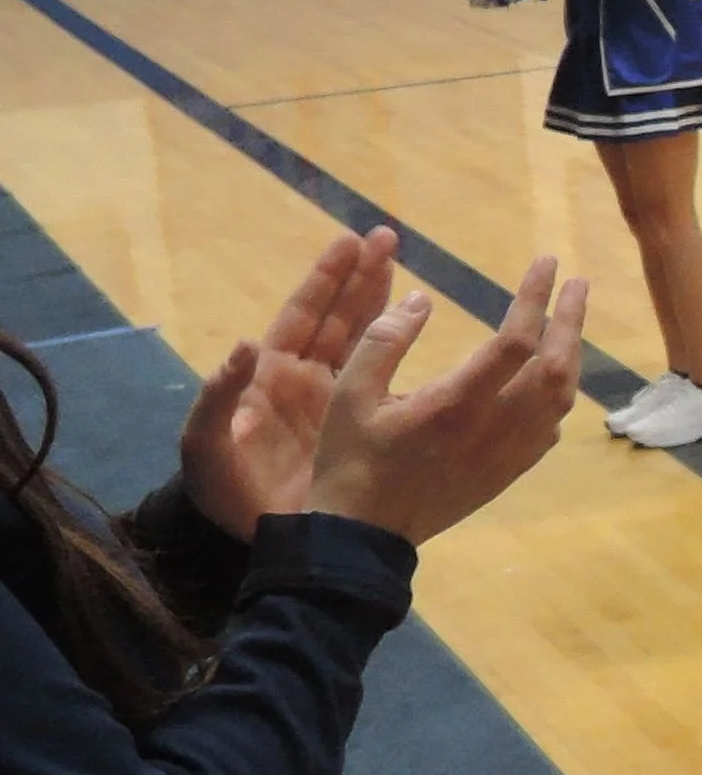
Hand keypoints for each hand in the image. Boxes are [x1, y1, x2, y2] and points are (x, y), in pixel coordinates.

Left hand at [181, 228, 400, 541]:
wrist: (248, 536)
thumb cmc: (219, 488)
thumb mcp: (206, 444)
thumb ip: (219, 396)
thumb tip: (245, 345)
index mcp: (272, 373)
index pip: (305, 314)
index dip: (328, 278)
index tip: (352, 242)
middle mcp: (307, 378)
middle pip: (339, 315)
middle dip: (363, 276)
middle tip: (389, 238)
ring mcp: (335, 402)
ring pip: (363, 341)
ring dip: (382, 303)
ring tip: (406, 269)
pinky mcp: (357, 428)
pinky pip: (383, 384)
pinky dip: (401, 359)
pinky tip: (423, 341)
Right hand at [306, 258, 587, 545]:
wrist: (365, 537)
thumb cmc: (351, 461)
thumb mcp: (349, 393)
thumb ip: (384, 340)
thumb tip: (423, 298)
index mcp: (457, 403)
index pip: (516, 340)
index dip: (536, 298)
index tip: (545, 263)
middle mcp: (494, 428)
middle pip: (555, 367)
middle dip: (571, 320)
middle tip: (577, 283)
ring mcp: (507, 454)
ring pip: (560, 399)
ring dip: (572, 355)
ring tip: (569, 321)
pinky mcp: (508, 473)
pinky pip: (549, 428)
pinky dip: (559, 395)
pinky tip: (550, 378)